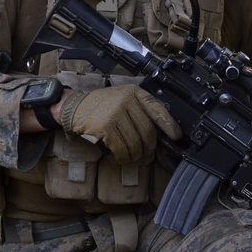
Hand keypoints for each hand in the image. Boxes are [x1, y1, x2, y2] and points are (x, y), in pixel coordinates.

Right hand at [59, 85, 180, 163]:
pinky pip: (122, 148)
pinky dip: (123, 157)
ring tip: (133, 159)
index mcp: (134, 92)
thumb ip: (138, 110)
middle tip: (147, 157)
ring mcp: (115, 113)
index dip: (169, 124)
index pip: (157, 108)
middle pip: (147, 131)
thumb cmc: (101, 106)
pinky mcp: (105, 126)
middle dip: (149, 148)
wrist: (75, 107)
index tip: (176, 136)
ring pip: (135, 142)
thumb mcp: (122, 98)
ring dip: (135, 156)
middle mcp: (126, 100)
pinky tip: (121, 158)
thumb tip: (158, 135)